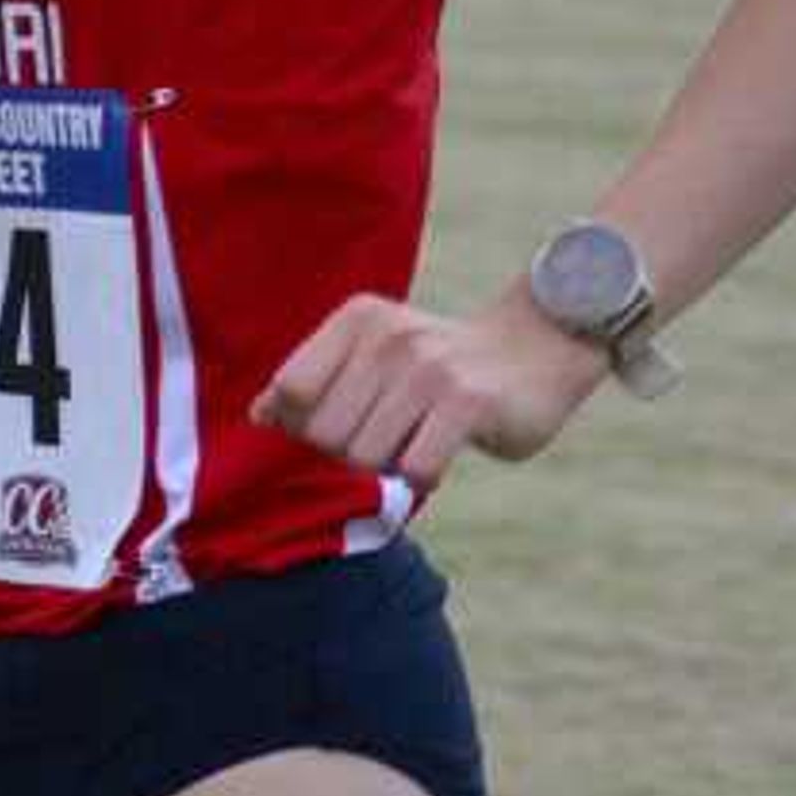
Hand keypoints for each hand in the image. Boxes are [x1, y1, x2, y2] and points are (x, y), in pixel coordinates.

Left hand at [248, 288, 616, 487]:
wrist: (538, 347)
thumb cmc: (441, 365)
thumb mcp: (375, 355)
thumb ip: (316, 382)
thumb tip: (257, 413)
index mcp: (358, 320)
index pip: (292, 392)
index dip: (310, 424)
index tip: (349, 420)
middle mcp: (389, 337)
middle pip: (327, 435)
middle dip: (353, 451)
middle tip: (395, 432)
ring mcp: (429, 368)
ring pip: (367, 457)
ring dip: (391, 463)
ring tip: (420, 435)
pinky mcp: (468, 403)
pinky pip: (415, 469)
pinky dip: (423, 475)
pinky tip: (443, 450)